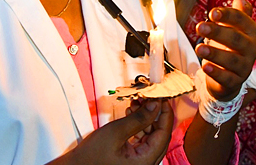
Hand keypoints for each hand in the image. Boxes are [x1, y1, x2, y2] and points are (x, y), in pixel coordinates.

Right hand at [51, 99, 173, 164]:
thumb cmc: (90, 157)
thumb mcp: (116, 132)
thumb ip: (138, 118)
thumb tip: (155, 105)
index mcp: (145, 161)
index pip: (164, 134)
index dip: (164, 113)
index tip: (162, 97)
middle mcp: (146, 164)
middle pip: (159, 135)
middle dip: (154, 114)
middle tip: (148, 97)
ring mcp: (140, 163)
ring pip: (151, 137)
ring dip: (145, 119)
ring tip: (136, 104)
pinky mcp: (133, 161)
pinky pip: (142, 141)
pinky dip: (139, 127)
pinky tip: (131, 114)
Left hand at [195, 0, 255, 100]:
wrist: (231, 78)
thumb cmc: (230, 48)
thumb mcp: (235, 30)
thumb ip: (238, 15)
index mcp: (251, 33)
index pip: (242, 20)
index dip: (228, 15)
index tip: (212, 12)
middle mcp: (251, 50)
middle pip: (236, 39)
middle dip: (218, 32)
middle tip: (200, 27)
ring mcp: (244, 67)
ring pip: (232, 60)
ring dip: (215, 53)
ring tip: (199, 48)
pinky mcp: (234, 83)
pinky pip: (227, 78)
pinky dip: (216, 73)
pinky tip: (205, 67)